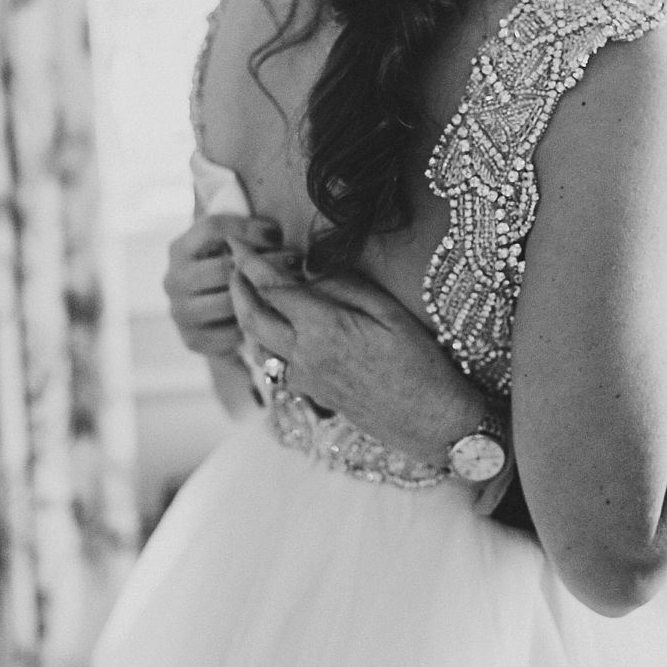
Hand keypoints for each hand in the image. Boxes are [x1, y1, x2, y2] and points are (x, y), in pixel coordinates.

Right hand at [163, 213, 289, 356]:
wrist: (210, 320)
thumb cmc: (227, 273)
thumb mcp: (228, 249)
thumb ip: (244, 238)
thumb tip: (276, 232)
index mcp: (180, 249)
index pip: (212, 228)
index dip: (247, 229)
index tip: (277, 234)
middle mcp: (174, 280)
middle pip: (222, 268)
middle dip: (264, 263)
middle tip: (295, 262)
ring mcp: (181, 312)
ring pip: (227, 302)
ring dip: (262, 296)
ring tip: (289, 289)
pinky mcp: (193, 339)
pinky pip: (230, 332)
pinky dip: (252, 326)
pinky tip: (272, 316)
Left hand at [226, 241, 487, 464]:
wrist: (432, 422)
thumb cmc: (421, 363)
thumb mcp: (389, 311)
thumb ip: (343, 287)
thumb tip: (309, 273)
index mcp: (323, 329)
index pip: (272, 289)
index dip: (249, 263)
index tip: (236, 244)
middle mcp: (305, 356)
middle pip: (251, 319)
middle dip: (237, 289)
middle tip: (235, 266)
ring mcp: (306, 380)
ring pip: (258, 346)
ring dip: (247, 317)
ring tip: (252, 295)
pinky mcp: (314, 395)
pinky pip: (276, 366)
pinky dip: (266, 344)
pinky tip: (279, 333)